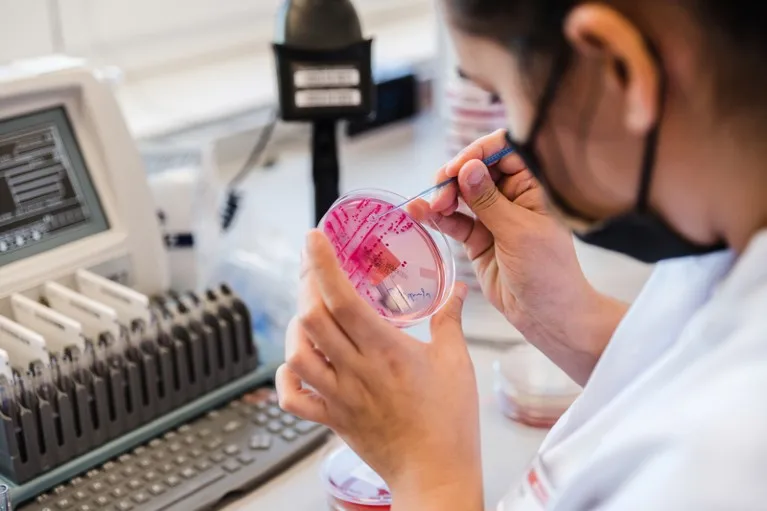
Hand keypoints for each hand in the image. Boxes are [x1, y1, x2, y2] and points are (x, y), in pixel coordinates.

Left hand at [277, 230, 483, 510]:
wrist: (437, 474)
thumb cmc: (450, 422)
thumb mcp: (458, 362)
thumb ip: (451, 320)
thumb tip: (457, 290)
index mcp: (387, 350)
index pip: (343, 298)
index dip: (322, 264)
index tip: (313, 238)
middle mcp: (356, 370)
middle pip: (311, 319)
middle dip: (306, 287)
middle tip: (315, 273)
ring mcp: (339, 396)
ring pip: (296, 355)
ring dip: (296, 330)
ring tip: (310, 316)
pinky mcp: (332, 419)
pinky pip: (293, 399)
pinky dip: (287, 378)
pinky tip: (299, 364)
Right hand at [427, 130, 625, 383]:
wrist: (548, 316)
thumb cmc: (549, 273)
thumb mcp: (518, 232)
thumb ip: (488, 200)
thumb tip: (467, 167)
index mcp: (535, 186)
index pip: (505, 151)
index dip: (479, 152)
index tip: (459, 166)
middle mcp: (514, 197)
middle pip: (477, 170)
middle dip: (455, 177)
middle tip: (441, 192)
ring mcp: (494, 218)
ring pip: (462, 195)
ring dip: (443, 196)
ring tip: (429, 207)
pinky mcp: (478, 239)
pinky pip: (455, 221)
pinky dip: (438, 217)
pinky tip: (421, 214)